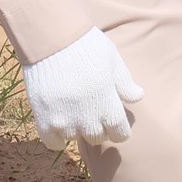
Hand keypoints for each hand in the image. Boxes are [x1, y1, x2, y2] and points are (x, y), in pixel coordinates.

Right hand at [21, 27, 144, 150]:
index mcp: (107, 102)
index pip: (120, 133)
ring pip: (75, 138)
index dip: (120, 131)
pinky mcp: (42, 119)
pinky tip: (61, 124)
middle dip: (101, 128)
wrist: (52, 39)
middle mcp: (86, 116)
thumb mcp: (113, 60)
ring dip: (79, 129)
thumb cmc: (87, 46)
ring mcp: (63, 120)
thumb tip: (138, 97)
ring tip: (77, 113)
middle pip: (98, 137)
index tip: (118, 125)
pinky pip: (52, 143)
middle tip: (97, 114)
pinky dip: (58, 138)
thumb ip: (125, 83)